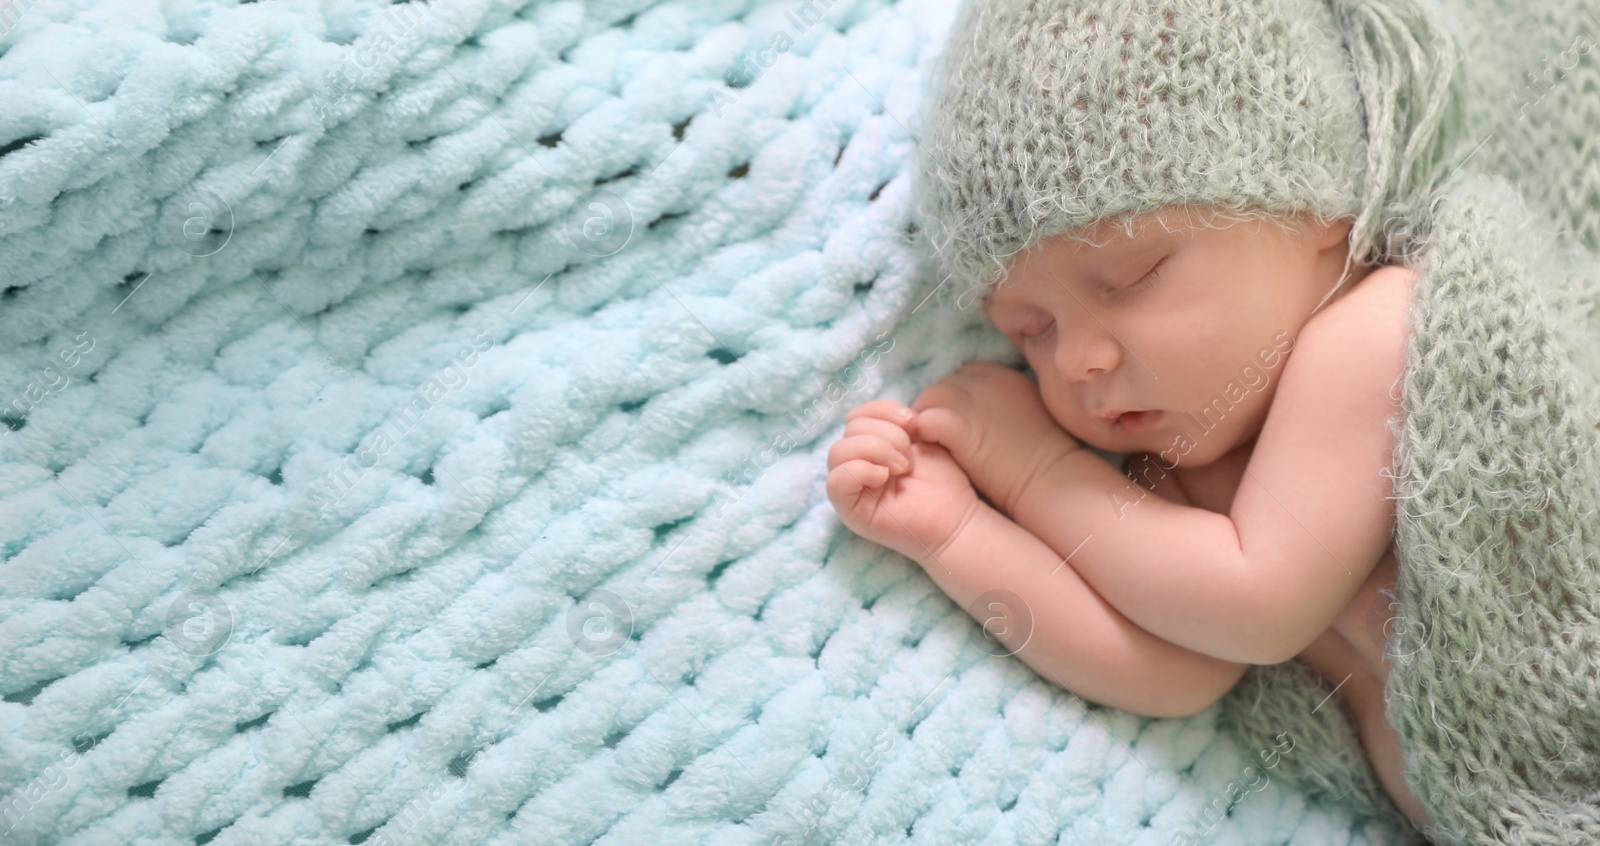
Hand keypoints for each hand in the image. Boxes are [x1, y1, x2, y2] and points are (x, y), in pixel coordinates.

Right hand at [826, 399, 982, 563]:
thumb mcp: (925, 438)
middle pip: (849, 429)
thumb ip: (906, 421)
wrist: (956, 517)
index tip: (913, 423)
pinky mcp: (851, 512)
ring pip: (838, 452)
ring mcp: (851, 489)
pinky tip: (885, 476)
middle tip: (910, 457)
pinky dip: (860, 471)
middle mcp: (854, 465)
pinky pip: (835, 482)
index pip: (856, 415)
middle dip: (887, 434)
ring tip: (902, 467)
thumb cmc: (943, 481)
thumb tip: (896, 416)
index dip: (883, 410)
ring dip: (876, 450)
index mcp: (868, 447)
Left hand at [911, 361, 1081, 516]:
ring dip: (928, 416)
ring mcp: (972, 403)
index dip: (960, 397)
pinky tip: (934, 448)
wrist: (1053, 480)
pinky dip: (925, 432)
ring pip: (931, 396)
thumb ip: (1005, 404)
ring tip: (935, 442)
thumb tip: (984, 415)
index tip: (962, 419)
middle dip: (941, 405)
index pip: (967, 374)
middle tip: (943, 434)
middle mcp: (987, 383)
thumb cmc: (1046, 457)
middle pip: (946, 382)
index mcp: (1006, 376)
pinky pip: (926, 419)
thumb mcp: (1031, 414)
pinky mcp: (960, 427)